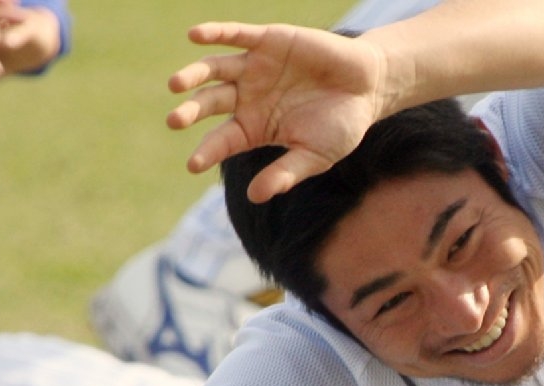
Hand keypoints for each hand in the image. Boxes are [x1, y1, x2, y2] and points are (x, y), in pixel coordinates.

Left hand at [166, 22, 386, 202]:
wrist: (368, 87)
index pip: (222, 140)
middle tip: (175, 121)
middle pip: (210, 103)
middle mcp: (247, 97)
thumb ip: (285, 173)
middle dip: (191, 111)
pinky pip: (236, 35)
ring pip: (215, 69)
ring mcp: (255, 68)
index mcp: (253, 127)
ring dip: (194, 75)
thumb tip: (255, 196)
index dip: (207, 151)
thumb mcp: (315, 156)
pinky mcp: (267, 41)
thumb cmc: (341, 126)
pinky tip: (195, 36)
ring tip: (176, 85)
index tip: (193, 165)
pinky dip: (216, 33)